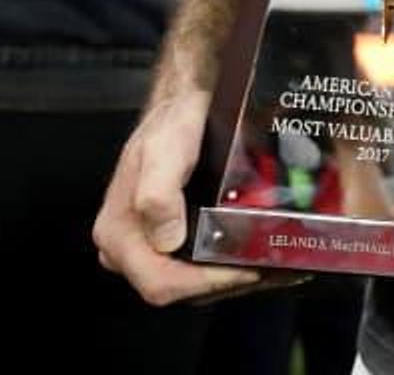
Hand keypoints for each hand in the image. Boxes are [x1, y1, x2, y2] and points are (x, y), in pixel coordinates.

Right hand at [93, 88, 257, 305]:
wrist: (183, 104)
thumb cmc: (172, 122)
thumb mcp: (164, 150)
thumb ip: (157, 193)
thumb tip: (166, 239)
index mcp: (118, 233)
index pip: (160, 282)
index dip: (205, 284)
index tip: (246, 270)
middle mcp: (129, 246)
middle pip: (179, 288)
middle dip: (226, 282)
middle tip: (271, 268)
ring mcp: (150, 243)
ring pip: (193, 280)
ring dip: (233, 277)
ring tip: (275, 263)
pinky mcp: (171, 238)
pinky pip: (199, 263)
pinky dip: (230, 264)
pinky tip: (259, 253)